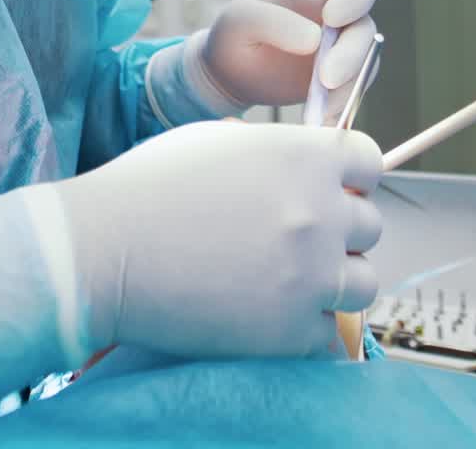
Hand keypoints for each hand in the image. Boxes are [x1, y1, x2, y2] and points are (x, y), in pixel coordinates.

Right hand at [55, 121, 382, 358]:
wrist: (105, 251)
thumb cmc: (149, 187)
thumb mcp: (219, 140)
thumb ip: (275, 152)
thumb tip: (302, 166)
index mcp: (305, 156)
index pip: (370, 163)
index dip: (350, 177)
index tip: (331, 190)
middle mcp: (321, 213)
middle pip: (370, 225)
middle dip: (339, 230)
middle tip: (296, 239)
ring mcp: (312, 276)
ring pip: (362, 284)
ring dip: (333, 281)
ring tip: (289, 281)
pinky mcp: (291, 333)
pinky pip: (329, 335)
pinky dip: (306, 328)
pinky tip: (269, 315)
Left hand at [173, 0, 378, 118]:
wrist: (232, 75)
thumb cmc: (234, 35)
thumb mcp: (240, 21)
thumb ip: (272, 22)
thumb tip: (314, 39)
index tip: (333, 18)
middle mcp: (337, 16)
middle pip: (365, 28)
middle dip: (351, 56)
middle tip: (325, 80)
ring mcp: (341, 49)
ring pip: (365, 65)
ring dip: (346, 88)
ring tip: (315, 110)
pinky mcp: (339, 81)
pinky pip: (353, 94)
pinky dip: (340, 109)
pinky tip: (319, 121)